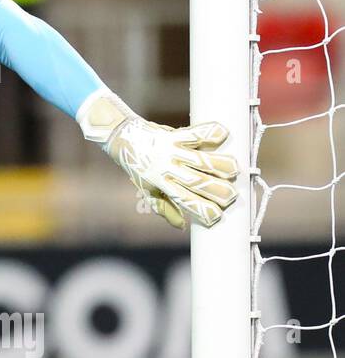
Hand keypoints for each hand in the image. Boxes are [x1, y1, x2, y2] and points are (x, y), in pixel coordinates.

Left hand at [79, 90, 239, 228]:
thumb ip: (164, 207)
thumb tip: (181, 226)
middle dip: (218, 191)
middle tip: (233, 196)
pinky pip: (193, 134)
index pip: (185, 201)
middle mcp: (168, 170)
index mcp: (163, 185)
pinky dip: (208, 132)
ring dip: (220, 166)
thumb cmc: (138, 166)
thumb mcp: (147, 190)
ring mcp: (170, 152)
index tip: (217, 216)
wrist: (121, 137)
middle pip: (197, 183)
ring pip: (200, 160)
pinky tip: (223, 134)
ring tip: (235, 170)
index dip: (202, 210)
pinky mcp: (172, 135)